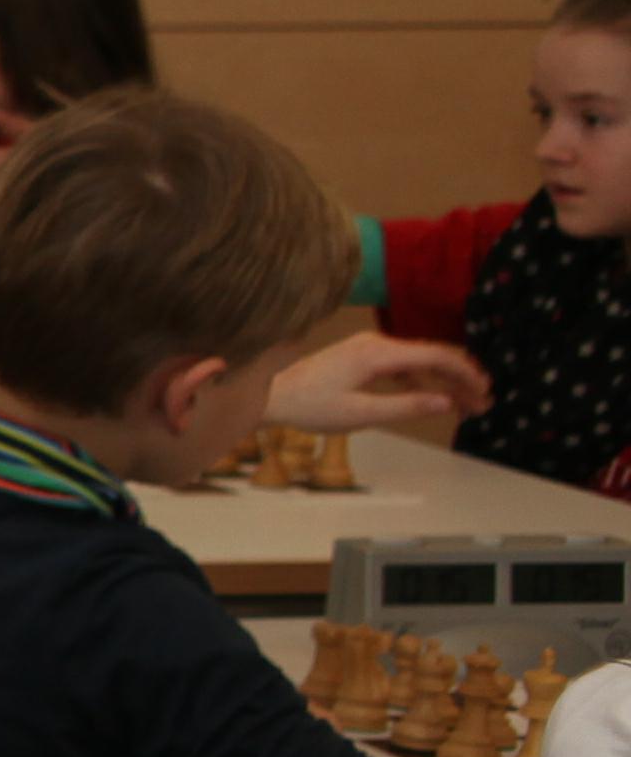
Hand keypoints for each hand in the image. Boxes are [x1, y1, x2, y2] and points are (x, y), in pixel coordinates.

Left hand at [268, 332, 489, 432]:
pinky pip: (401, 366)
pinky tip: (431, 399)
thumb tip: (447, 402)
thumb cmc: (311, 407)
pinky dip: (420, 382)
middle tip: (482, 403)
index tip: (485, 391)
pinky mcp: (361, 357)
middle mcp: (376, 343)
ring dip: (442, 382)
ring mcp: (368, 348)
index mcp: (378, 353)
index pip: (436, 356)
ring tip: (464, 406)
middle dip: (460, 380)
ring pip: (418, 362)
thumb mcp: (361, 414)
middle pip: (431, 357)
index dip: (465, 373)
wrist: (271, 396)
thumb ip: (406, 407)